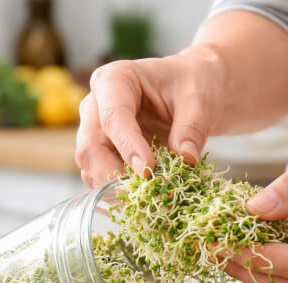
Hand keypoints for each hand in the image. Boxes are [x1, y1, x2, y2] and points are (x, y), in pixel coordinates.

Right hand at [76, 47, 225, 187]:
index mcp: (115, 80)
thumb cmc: (191, 85)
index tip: (148, 170)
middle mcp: (96, 105)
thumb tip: (185, 159)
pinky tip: (139, 197)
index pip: (113, 116)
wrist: (191, 93)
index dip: (128, 146)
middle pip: (90, 145)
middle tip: (143, 190)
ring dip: (112, 185)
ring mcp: (95, 131)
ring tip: (144, 195)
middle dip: (112, 172)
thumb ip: (192, 128)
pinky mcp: (103, 153)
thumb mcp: (199, 100)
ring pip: (89, 165)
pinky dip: (115, 191)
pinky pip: (98, 176)